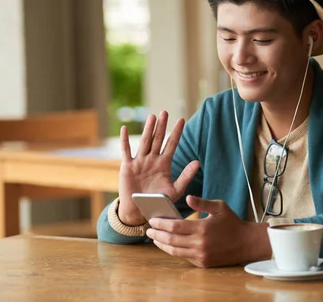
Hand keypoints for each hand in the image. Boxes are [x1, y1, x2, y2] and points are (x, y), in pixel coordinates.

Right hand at [117, 111, 199, 225]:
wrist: (139, 211)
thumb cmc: (158, 201)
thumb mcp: (175, 190)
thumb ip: (186, 176)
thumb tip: (197, 162)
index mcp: (164, 164)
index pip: (172, 144)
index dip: (176, 132)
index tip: (182, 120)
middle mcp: (152, 160)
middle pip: (158, 139)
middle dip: (162, 126)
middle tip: (165, 112)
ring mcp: (140, 162)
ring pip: (144, 142)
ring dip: (148, 129)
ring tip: (152, 116)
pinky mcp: (127, 166)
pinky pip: (126, 151)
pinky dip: (124, 140)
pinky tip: (124, 128)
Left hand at [146, 196, 271, 267]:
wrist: (247, 243)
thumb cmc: (232, 222)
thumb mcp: (219, 207)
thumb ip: (202, 203)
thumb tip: (188, 198)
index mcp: (202, 228)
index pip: (175, 226)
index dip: (161, 223)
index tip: (152, 220)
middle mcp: (200, 244)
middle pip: (171, 240)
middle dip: (157, 234)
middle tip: (148, 230)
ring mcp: (201, 255)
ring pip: (175, 251)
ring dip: (162, 245)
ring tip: (155, 238)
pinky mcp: (203, 263)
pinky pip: (184, 257)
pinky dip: (174, 251)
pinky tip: (169, 244)